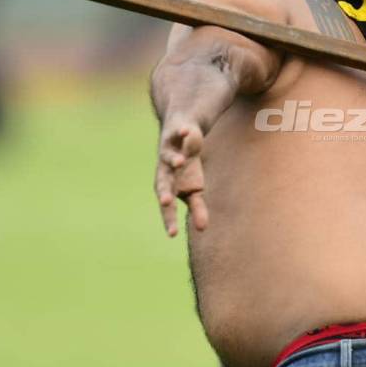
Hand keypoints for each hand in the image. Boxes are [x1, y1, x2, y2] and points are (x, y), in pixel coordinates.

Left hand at [154, 117, 208, 236]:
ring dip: (174, 160)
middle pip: (162, 183)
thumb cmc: (187, 168)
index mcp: (169, 187)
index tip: (172, 234)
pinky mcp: (175, 136)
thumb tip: (202, 230)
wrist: (182, 136)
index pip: (167, 207)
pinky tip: (186, 132)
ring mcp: (169, 153)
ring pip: (168, 158)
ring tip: (180, 162)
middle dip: (165, 192)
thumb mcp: (194, 189)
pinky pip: (178, 134)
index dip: (169, 218)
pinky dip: (182, 133)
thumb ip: (197, 209)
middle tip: (166, 202)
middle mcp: (165, 172)